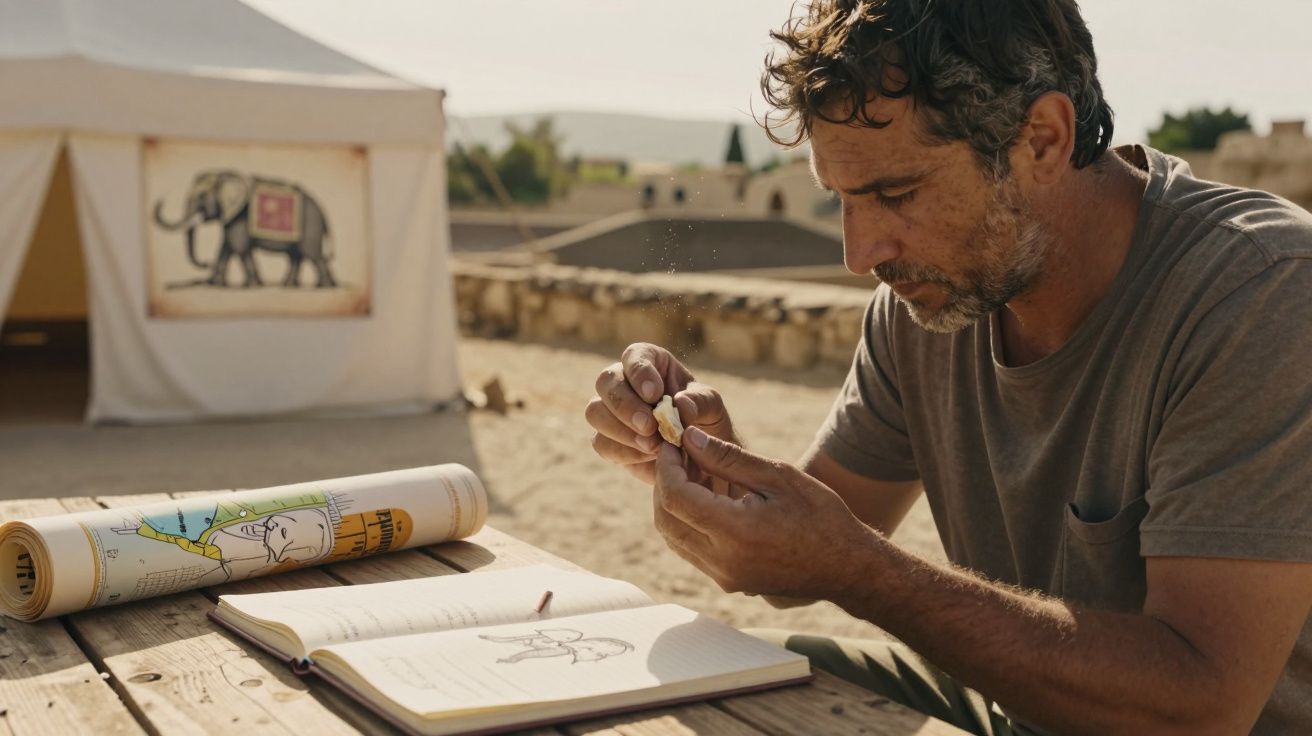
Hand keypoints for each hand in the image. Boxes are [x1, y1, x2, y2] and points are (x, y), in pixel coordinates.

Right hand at [585, 343, 736, 482]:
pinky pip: (600, 443)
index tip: (655, 394)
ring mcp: (611, 411)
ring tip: (652, 445)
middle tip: (649, 426)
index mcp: (651, 363)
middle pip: (606, 381)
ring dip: (620, 430)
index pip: (634, 356)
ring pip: (595, 412)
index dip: (639, 372)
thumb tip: (681, 403)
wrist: (701, 457)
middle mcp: (624, 382)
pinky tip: (647, 456)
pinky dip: (623, 451)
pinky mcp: (608, 440)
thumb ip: (701, 401)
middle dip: (625, 405)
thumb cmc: (706, 421)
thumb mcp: (713, 408)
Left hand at [651, 426, 880, 598]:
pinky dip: (686, 522)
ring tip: (690, 473)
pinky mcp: (728, 582)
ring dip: (671, 504)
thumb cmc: (820, 516)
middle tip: (677, 455)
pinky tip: (704, 498)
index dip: (666, 466)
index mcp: (735, 532)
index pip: (675, 497)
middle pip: (665, 519)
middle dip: (662, 483)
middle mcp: (722, 560)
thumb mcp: (778, 475)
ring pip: (673, 537)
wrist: (847, 566)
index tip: (672, 443)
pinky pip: (690, 550)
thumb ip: (728, 458)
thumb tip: (689, 438)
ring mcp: (724, 576)